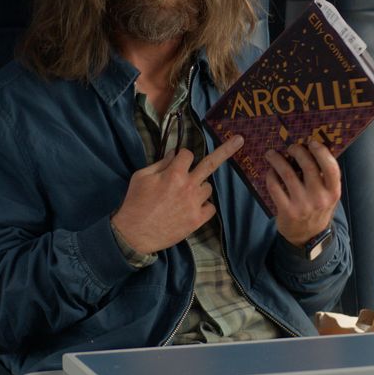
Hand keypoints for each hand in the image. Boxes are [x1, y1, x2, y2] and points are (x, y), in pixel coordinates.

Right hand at [111, 135, 243, 253]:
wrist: (134, 234)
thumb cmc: (135, 202)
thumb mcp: (141, 177)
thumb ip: (161, 163)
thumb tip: (176, 154)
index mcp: (174, 173)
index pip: (188, 154)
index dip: (183, 156)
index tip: (179, 160)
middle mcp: (188, 186)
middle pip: (211, 163)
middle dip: (226, 150)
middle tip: (239, 140)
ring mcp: (195, 204)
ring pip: (208, 188)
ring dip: (199, 187)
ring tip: (184, 196)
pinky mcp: (197, 220)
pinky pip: (211, 207)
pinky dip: (203, 206)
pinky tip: (192, 208)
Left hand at [265, 140, 341, 246]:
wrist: (308, 237)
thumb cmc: (318, 209)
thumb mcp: (328, 196)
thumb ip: (325, 177)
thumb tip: (311, 148)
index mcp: (333, 192)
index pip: (331, 168)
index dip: (321, 152)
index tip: (312, 142)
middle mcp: (319, 198)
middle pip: (307, 166)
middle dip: (297, 151)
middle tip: (291, 146)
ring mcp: (302, 205)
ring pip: (287, 174)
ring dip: (277, 160)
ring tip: (272, 154)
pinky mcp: (287, 210)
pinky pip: (275, 186)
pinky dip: (270, 175)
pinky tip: (270, 171)